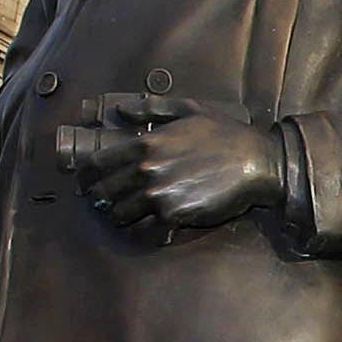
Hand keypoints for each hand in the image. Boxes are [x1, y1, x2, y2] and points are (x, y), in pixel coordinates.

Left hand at [58, 95, 281, 229]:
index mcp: (145, 143)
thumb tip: (121, 111)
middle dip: (101, 199)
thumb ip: (150, 108)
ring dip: (120, 217)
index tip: (85, 182)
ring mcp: (159, 195)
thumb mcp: (188, 109)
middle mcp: (146, 170)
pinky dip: (142, 233)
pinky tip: (146, 229)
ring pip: (120, 214)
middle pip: (105, 192)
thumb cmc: (225, 133)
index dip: (86, 176)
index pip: (98, 164)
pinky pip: (145, 232)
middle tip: (104, 203)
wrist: (256, 162)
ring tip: (125, 216)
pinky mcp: (175, 216)